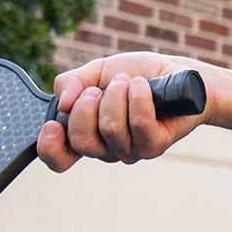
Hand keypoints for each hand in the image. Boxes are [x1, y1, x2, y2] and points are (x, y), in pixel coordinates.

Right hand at [36, 50, 210, 171]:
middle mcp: (107, 148)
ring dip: (116, 95)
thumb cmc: (138, 75)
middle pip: (82, 142)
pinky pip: (139, 124)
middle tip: (100, 88)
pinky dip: (138, 97)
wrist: (181, 75)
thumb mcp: (97, 72)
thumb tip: (61, 103)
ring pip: (110, 129)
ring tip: (128, 81)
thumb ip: (71, 83)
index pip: (60, 159)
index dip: (50, 148)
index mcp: (88, 134)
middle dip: (87, 106)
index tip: (53, 124)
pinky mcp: (155, 145)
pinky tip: (142, 85)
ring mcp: (132, 150)